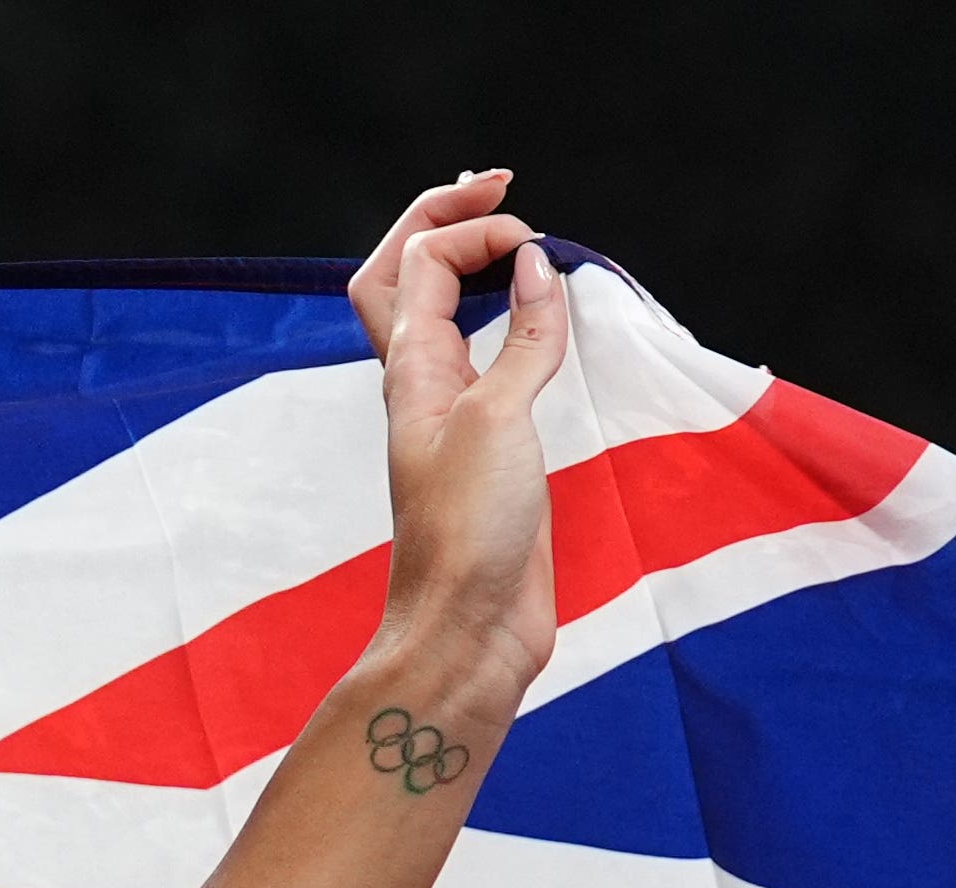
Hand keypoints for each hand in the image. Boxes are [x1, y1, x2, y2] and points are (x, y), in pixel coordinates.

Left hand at [346, 168, 569, 709]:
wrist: (469, 634)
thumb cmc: (469, 536)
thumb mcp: (498, 419)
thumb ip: (525, 340)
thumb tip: (541, 268)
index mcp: (411, 372)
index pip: (420, 264)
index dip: (469, 232)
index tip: (529, 240)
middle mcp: (423, 387)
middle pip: (407, 279)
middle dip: (445, 223)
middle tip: (501, 186)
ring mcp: (455, 418)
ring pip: (447, 319)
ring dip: (474, 269)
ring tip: (519, 237)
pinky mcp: (491, 451)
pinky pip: (493, 365)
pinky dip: (518, 325)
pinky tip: (549, 321)